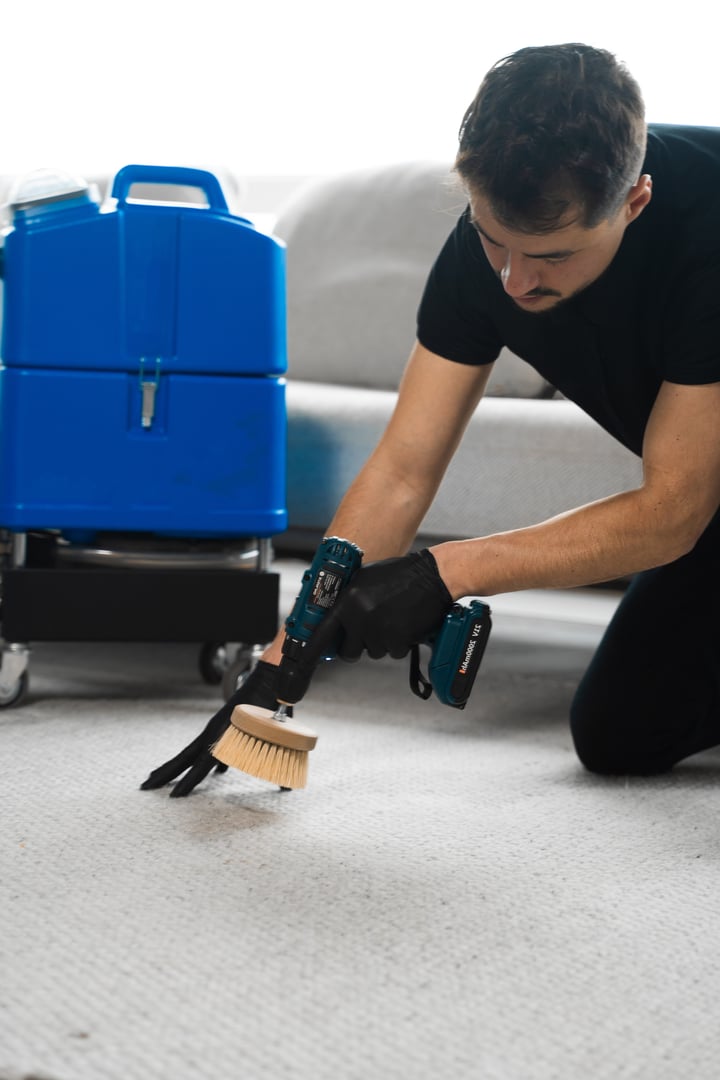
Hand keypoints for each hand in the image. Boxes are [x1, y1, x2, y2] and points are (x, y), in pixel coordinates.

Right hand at [140, 659, 287, 796]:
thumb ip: (276, 760)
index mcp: (224, 734)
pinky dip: (195, 759)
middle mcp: (214, 732)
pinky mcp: (222, 727)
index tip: (174, 796)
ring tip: (157, 778)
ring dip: (174, 766)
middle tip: (145, 786)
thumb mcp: (277, 732)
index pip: (202, 764)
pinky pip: (204, 747)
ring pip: (190, 752)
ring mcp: (216, 729)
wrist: (271, 679)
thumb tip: (286, 788)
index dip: (189, 782)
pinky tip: (196, 772)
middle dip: (165, 773)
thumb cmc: (273, 705)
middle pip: (184, 757)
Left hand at [307, 548, 452, 661]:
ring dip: (382, 642)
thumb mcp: (365, 579)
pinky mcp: (397, 639)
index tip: (305, 661)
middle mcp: (360, 616)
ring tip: (393, 620)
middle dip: (357, 647)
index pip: (323, 632)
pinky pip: (393, 652)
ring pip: (373, 652)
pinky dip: (400, 644)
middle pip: (348, 651)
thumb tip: (336, 621)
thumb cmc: (400, 575)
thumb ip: (348, 600)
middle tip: (369, 634)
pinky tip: (405, 625)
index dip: (313, 650)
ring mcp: (378, 630)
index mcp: (348, 601)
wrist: (432, 576)